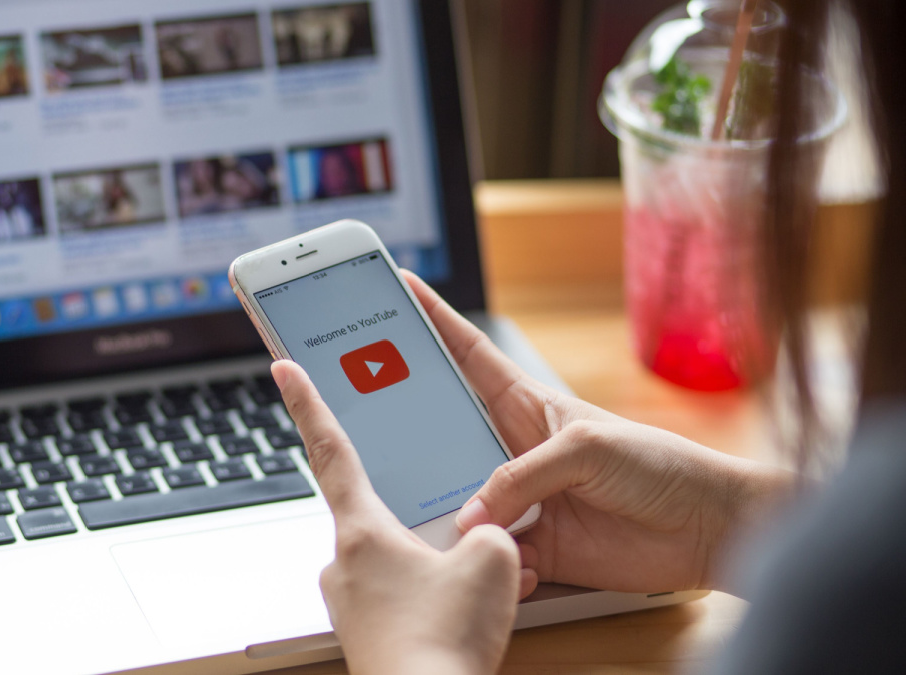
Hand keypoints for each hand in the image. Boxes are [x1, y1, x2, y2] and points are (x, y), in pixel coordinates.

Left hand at [272, 360, 536, 674]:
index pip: (331, 450)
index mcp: (361, 531)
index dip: (308, 403)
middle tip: (464, 542)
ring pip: (401, 564)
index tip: (284, 369)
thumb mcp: (492, 564)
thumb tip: (487, 538)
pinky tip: (467, 620)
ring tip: (486, 593)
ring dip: (441, 568)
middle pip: (383, 516)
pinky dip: (436, 601)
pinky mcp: (366, 636)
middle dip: (427, 521)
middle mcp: (344, 563)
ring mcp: (351, 604)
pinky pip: (403, 600)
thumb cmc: (443, 640)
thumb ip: (492, 532)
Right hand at [402, 271, 794, 592]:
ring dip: (445, 514)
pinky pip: (491, 554)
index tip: (397, 290)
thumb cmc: (659, 465)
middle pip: (445, 435)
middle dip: (408, 432)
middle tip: (371, 427)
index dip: (433, 321)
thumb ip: (519, 476)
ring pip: (459, 503)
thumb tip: (469, 517)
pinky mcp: (534, 547)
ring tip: (433, 522)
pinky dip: (489, 561)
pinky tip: (501, 563)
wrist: (705, 528)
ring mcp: (522, 499)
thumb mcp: (584, 447)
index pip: (468, 355)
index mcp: (526, 404)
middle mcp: (514, 450)